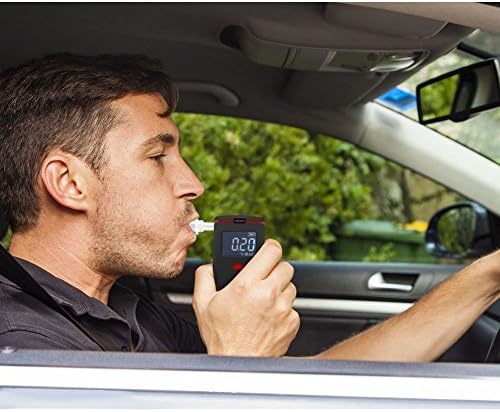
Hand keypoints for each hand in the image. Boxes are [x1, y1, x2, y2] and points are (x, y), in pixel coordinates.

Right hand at [193, 239, 299, 355]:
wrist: (238, 365)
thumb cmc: (222, 337)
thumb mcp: (202, 304)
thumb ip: (204, 277)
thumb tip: (210, 266)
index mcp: (246, 285)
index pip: (271, 250)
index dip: (269, 247)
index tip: (266, 250)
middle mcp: (268, 295)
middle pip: (285, 266)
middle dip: (274, 269)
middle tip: (263, 277)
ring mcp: (283, 309)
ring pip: (290, 286)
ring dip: (279, 289)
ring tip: (264, 300)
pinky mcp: (292, 322)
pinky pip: (293, 306)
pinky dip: (283, 309)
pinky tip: (268, 316)